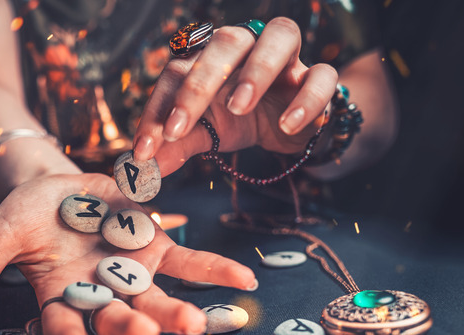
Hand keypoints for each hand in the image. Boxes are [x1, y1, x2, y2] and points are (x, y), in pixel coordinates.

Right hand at [0, 173, 256, 334]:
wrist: (54, 186)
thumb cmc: (24, 216)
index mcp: (58, 298)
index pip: (61, 325)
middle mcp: (99, 295)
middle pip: (116, 319)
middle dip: (131, 329)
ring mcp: (132, 274)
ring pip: (157, 299)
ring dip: (178, 312)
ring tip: (198, 323)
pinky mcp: (157, 250)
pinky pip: (190, 264)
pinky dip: (216, 272)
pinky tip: (244, 282)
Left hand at [133, 17, 337, 175]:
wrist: (290, 125)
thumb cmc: (241, 119)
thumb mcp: (206, 133)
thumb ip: (177, 145)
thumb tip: (141, 170)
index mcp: (211, 56)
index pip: (178, 69)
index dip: (157, 108)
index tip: (144, 150)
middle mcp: (247, 47)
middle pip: (225, 42)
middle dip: (198, 84)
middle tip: (178, 128)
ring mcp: (287, 58)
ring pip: (280, 36)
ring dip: (258, 70)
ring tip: (238, 107)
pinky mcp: (318, 77)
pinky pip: (322, 76)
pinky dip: (306, 99)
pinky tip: (287, 125)